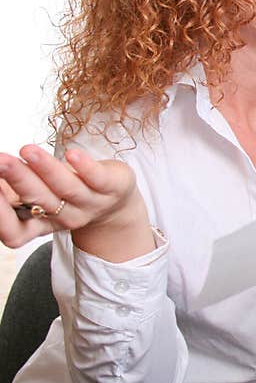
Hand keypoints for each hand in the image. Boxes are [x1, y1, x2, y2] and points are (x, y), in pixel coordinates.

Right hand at [0, 144, 151, 260]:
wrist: (117, 203)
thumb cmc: (67, 194)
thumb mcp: (38, 196)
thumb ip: (14, 192)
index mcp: (39, 224)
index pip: (16, 232)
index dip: (2, 216)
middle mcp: (65, 217)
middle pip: (38, 201)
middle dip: (18, 180)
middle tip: (0, 161)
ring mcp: (90, 203)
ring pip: (66, 188)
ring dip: (45, 169)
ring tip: (28, 150)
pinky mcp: (112, 186)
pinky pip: (98, 178)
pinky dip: (85, 167)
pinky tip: (72, 154)